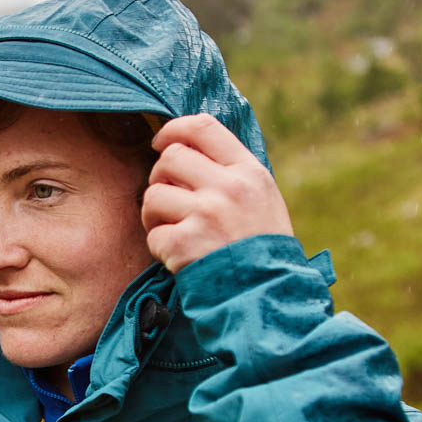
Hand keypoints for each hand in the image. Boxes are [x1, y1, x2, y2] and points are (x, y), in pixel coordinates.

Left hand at [141, 114, 293, 274]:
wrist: (268, 294)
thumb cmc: (262, 247)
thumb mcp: (263, 198)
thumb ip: (231, 172)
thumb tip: (187, 147)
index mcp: (248, 172)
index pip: (203, 127)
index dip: (173, 129)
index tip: (160, 142)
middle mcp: (228, 188)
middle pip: (170, 157)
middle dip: (160, 176)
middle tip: (168, 199)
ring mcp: (205, 215)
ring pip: (153, 194)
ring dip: (154, 213)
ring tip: (172, 228)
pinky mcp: (185, 245)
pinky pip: (153, 234)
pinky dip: (159, 247)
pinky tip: (178, 255)